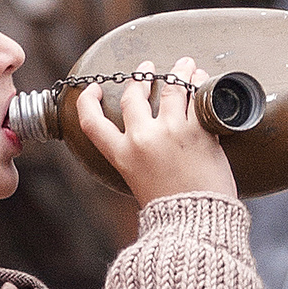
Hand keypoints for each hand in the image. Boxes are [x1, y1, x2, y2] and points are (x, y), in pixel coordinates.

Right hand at [72, 55, 237, 208]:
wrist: (197, 223)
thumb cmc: (172, 211)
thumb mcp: (140, 182)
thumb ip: (138, 158)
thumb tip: (142, 142)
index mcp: (122, 156)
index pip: (92, 122)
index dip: (87, 101)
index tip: (93, 89)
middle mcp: (142, 139)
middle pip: (133, 95)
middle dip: (140, 77)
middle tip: (147, 68)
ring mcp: (171, 132)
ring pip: (169, 87)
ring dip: (176, 71)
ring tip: (183, 65)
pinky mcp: (198, 130)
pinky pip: (196, 96)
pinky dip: (198, 82)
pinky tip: (200, 78)